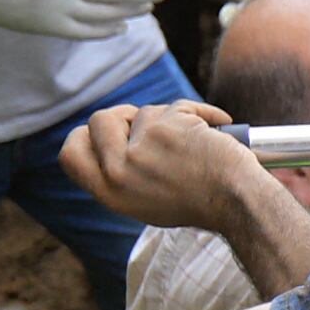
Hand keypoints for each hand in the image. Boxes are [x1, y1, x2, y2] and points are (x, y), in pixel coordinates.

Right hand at [59, 101, 268, 230]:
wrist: (239, 204)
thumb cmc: (202, 203)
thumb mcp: (147, 201)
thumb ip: (123, 173)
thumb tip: (115, 137)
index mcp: (110, 193)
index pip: (70, 154)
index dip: (84, 136)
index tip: (108, 131)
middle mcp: (118, 171)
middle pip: (99, 120)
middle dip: (125, 114)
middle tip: (150, 124)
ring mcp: (141, 148)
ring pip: (146, 112)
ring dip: (171, 119)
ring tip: (196, 143)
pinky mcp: (167, 128)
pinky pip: (178, 105)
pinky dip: (202, 112)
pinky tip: (218, 125)